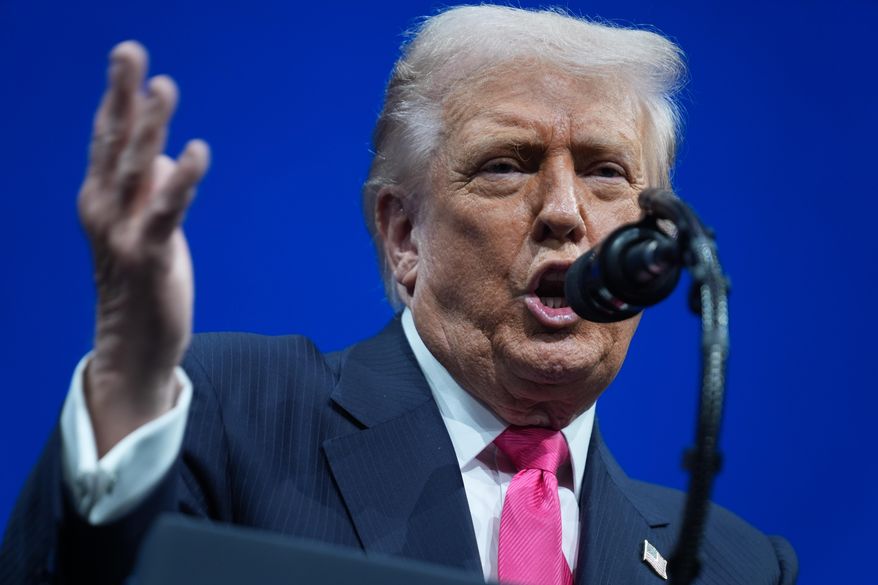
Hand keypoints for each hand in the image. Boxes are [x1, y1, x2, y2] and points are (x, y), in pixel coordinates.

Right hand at [77, 42, 208, 455]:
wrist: (134, 347)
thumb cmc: (143, 283)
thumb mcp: (146, 227)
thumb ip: (150, 190)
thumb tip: (166, 156)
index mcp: (101, 199)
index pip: (109, 139)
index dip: (119, 98)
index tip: (129, 59)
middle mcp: (103, 210)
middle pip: (113, 142)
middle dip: (122, 95)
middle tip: (129, 52)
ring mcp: (122, 234)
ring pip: (135, 169)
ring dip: (149, 126)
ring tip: (163, 87)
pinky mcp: (149, 257)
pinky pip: (166, 211)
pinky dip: (180, 180)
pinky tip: (195, 151)